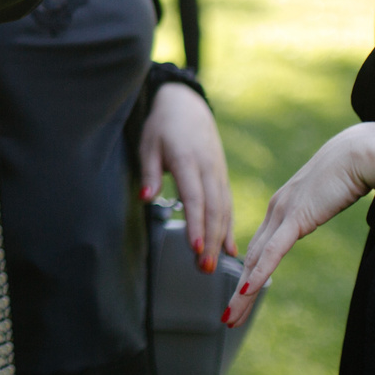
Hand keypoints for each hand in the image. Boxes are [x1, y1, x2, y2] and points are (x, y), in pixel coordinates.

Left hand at [138, 83, 232, 273]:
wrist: (188, 107)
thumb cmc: (163, 126)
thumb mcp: (148, 145)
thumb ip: (149, 173)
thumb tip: (145, 198)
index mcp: (187, 160)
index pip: (194, 197)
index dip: (196, 224)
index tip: (195, 247)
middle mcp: (208, 169)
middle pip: (213, 209)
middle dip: (210, 240)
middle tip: (204, 267)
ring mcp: (218, 173)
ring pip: (224, 210)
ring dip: (220, 239)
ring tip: (214, 265)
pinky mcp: (222, 177)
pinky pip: (228, 205)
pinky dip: (229, 228)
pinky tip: (229, 248)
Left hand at [224, 122, 374, 326]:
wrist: (361, 152)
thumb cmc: (350, 171)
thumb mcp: (326, 197)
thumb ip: (314, 207)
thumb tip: (315, 214)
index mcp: (282, 206)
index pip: (260, 247)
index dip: (248, 273)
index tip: (240, 296)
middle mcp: (276, 210)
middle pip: (251, 259)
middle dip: (239, 291)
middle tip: (228, 317)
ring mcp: (283, 213)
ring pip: (256, 260)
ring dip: (242, 292)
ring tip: (231, 317)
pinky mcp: (297, 217)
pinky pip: (274, 252)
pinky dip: (259, 273)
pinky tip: (247, 291)